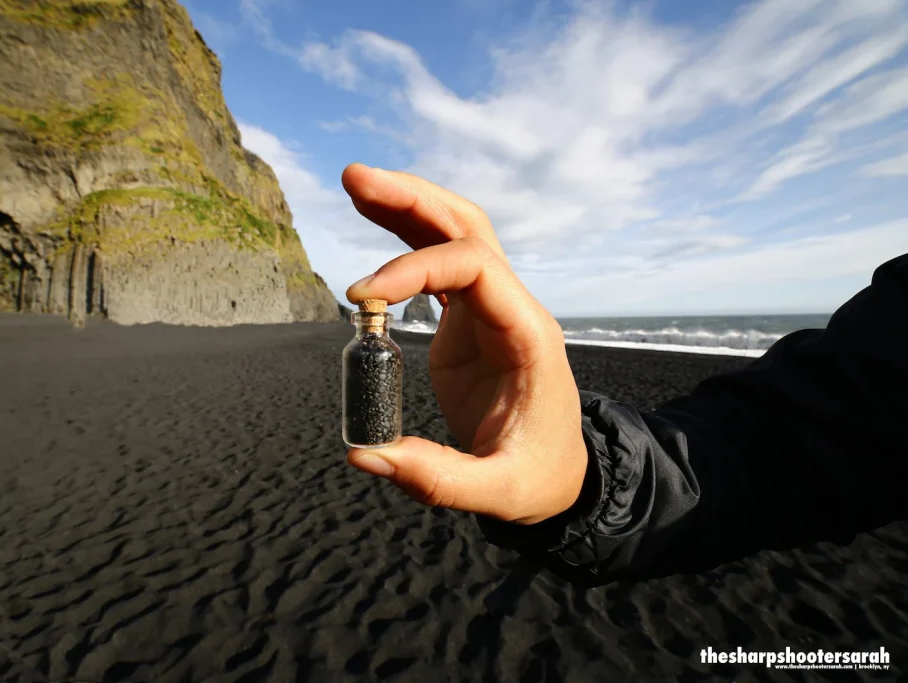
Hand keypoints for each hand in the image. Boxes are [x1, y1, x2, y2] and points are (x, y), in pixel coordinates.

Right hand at [342, 164, 587, 524]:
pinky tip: (373, 220)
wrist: (560, 472)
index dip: (415, 269)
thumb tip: (364, 454)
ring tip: (357, 185)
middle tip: (355, 180)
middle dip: (414, 200)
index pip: (474, 267)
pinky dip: (407, 240)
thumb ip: (437, 477)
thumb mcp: (499, 490)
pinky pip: (441, 264)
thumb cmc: (537, 476)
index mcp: (527, 334)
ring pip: (455, 234)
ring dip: (408, 206)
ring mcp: (492, 309)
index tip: (362, 296)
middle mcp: (512, 308)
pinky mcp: (471, 320)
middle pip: (468, 228)